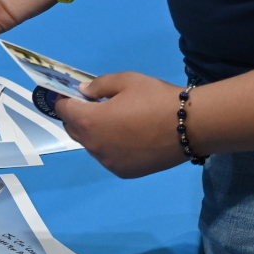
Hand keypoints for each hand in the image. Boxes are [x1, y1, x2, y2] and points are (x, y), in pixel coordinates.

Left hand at [55, 72, 187, 178]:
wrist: (190, 126)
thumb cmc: (156, 98)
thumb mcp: (126, 81)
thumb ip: (98, 86)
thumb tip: (83, 92)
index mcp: (90, 121)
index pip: (63, 110)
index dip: (63, 99)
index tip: (70, 93)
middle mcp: (94, 146)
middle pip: (74, 130)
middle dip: (77, 116)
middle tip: (93, 105)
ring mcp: (108, 162)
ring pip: (91, 145)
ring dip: (95, 133)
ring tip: (116, 121)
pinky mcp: (123, 172)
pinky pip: (107, 157)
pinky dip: (110, 146)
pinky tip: (128, 137)